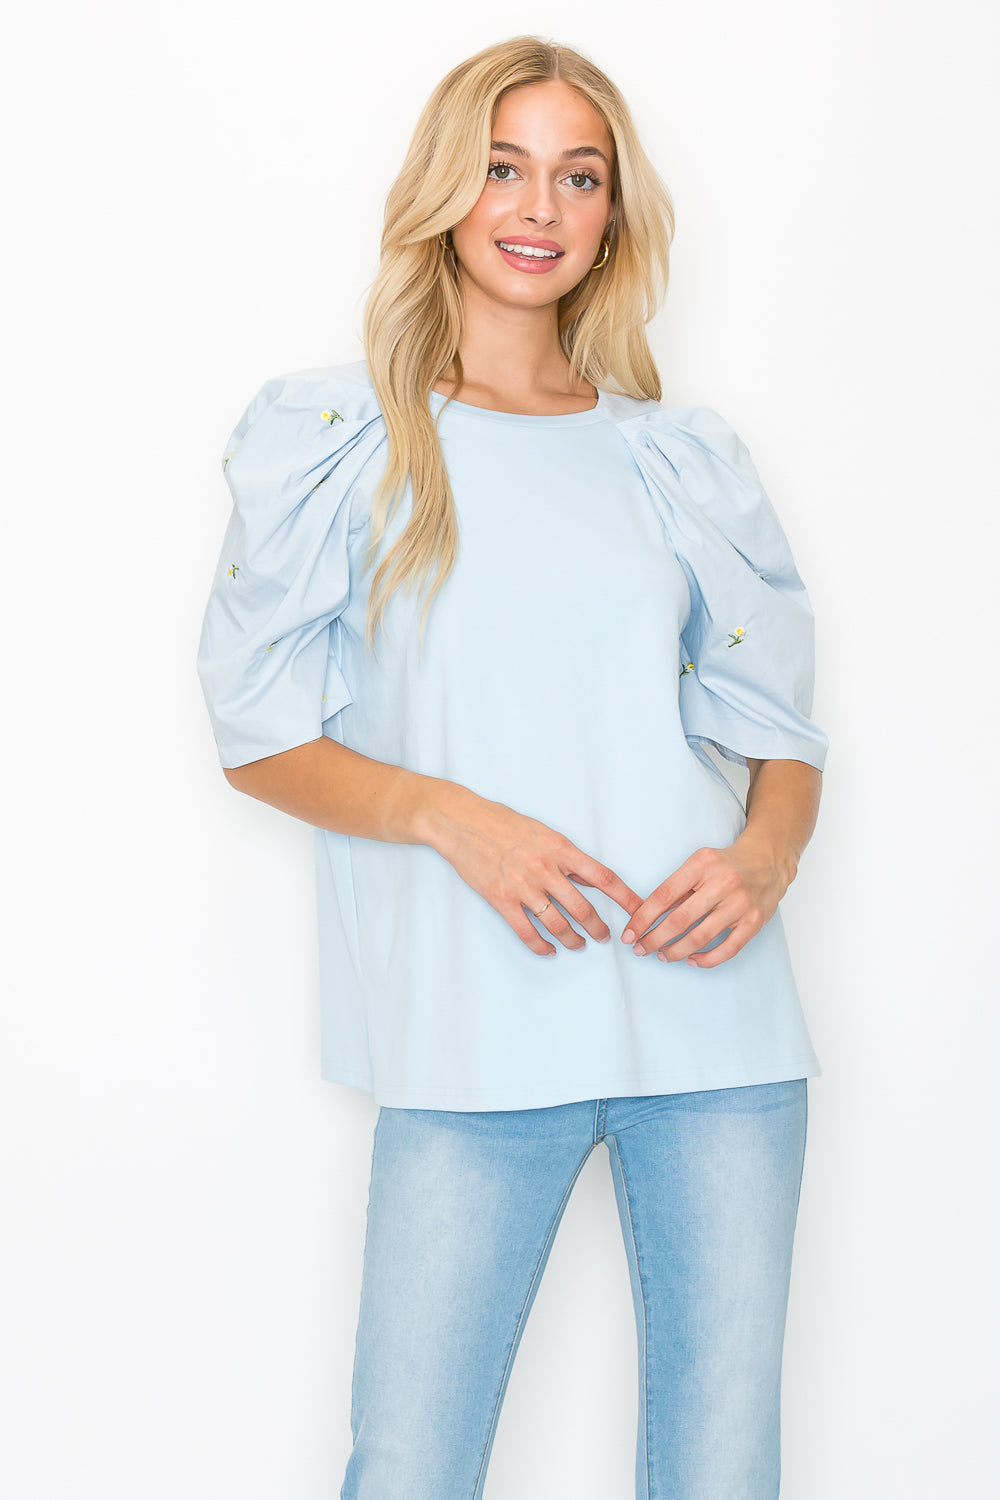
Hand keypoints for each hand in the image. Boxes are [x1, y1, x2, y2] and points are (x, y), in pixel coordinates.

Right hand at [431, 789, 641, 956]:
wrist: (463, 822)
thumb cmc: (503, 823)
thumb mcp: (543, 833)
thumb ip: (565, 857)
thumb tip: (587, 878)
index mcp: (560, 849)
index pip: (603, 877)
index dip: (625, 898)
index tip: (640, 911)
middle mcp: (545, 869)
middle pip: (583, 909)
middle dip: (598, 929)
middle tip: (605, 937)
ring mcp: (523, 886)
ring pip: (558, 924)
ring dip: (573, 940)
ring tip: (578, 945)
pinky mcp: (501, 900)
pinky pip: (527, 932)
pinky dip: (541, 946)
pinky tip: (548, 950)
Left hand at [620, 834, 794, 968]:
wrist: (767, 860)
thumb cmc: (725, 865)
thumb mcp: (699, 864)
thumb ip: (677, 889)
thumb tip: (644, 917)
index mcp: (702, 864)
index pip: (664, 895)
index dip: (642, 918)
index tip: (629, 934)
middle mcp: (723, 883)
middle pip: (680, 920)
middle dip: (654, 939)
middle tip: (640, 950)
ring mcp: (741, 903)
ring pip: (700, 937)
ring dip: (675, 952)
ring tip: (662, 956)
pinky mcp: (755, 921)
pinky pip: (727, 950)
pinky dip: (705, 960)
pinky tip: (691, 960)